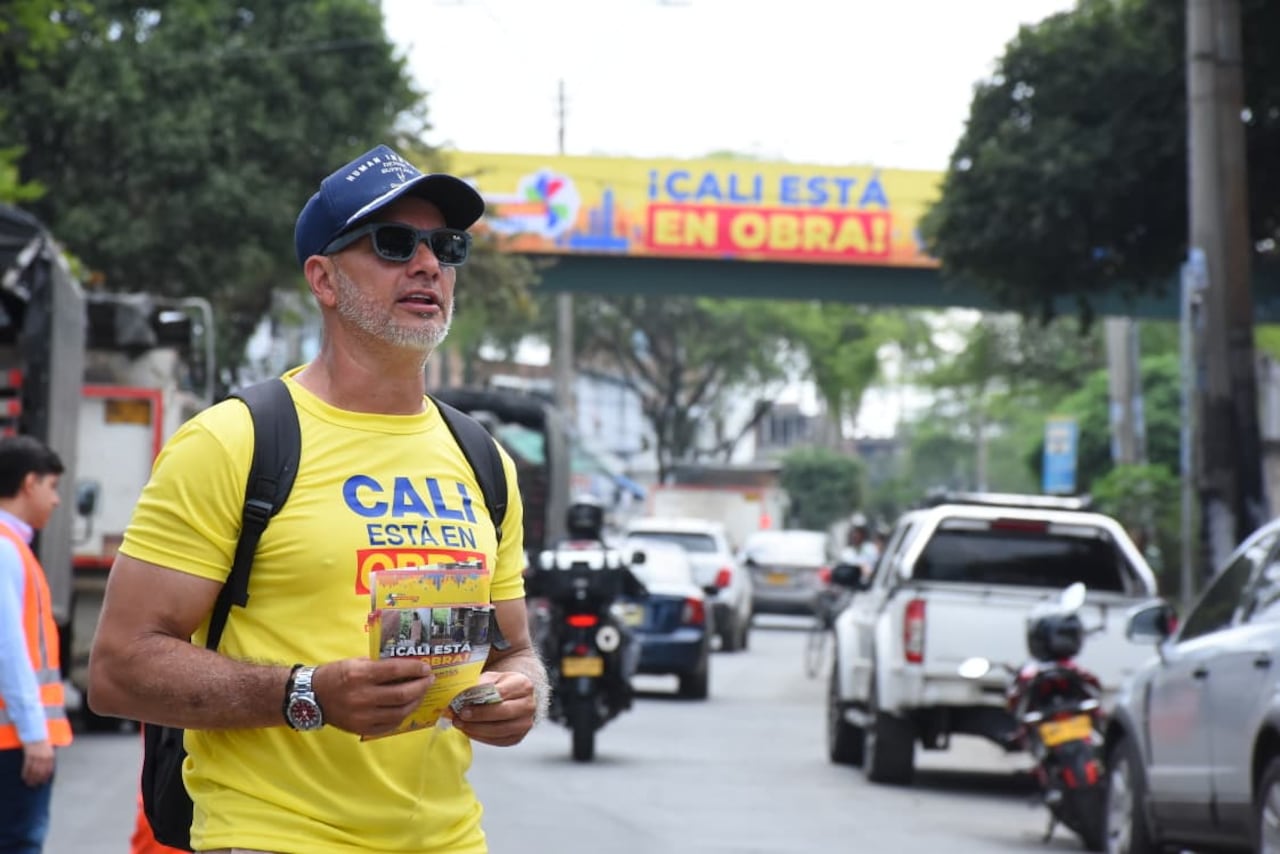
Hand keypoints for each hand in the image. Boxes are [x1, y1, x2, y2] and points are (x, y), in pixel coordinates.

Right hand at [21, 740, 53, 785]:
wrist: (35, 734)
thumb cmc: (42, 742)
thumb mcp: (49, 749)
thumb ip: (49, 758)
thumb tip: (48, 769)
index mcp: (51, 756)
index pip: (49, 769)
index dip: (46, 777)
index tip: (43, 782)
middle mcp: (44, 757)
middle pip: (41, 771)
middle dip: (38, 779)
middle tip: (35, 785)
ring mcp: (36, 756)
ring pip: (33, 770)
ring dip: (31, 778)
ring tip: (29, 783)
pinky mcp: (28, 755)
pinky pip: (27, 766)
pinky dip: (25, 773)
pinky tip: (24, 777)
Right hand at [311, 658, 435, 737]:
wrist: (311, 697)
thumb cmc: (335, 675)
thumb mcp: (356, 662)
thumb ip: (379, 665)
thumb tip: (406, 666)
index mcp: (360, 675)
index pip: (396, 670)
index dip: (415, 668)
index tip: (426, 667)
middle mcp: (362, 696)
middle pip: (402, 694)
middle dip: (421, 686)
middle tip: (429, 680)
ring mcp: (363, 715)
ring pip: (400, 711)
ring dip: (415, 701)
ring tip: (421, 693)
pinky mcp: (362, 728)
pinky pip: (390, 724)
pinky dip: (402, 715)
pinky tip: (407, 707)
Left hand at [448, 671, 536, 746]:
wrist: (514, 697)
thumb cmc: (501, 685)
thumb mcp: (492, 678)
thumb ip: (479, 685)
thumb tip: (462, 697)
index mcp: (523, 685)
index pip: (501, 694)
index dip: (481, 701)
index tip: (463, 706)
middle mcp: (528, 705)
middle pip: (503, 713)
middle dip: (478, 716)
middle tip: (460, 717)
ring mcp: (525, 723)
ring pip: (500, 730)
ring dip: (477, 729)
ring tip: (461, 725)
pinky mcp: (518, 737)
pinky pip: (498, 740)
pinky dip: (481, 737)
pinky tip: (469, 731)